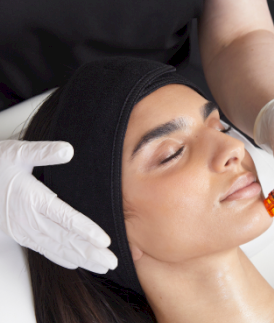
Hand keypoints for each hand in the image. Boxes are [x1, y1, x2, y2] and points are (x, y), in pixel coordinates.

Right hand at [0, 140, 116, 272]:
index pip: (65, 218)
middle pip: (65, 239)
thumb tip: (68, 150)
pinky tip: (75, 264)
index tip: (104, 241)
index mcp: (32, 199)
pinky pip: (43, 249)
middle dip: (90, 252)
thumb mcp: (17, 152)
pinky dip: (61, 258)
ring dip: (80, 259)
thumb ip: (43, 152)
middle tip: (112, 262)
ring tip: (102, 267)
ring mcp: (23, 229)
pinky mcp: (19, 234)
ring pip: (56, 248)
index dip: (86, 230)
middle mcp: (28, 219)